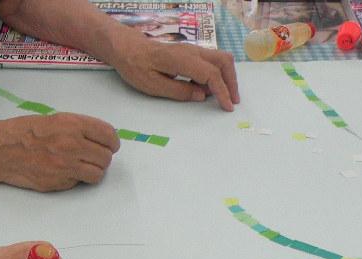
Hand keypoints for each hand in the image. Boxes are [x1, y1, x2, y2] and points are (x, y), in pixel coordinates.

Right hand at [0, 113, 118, 191]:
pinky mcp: (58, 183)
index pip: (109, 136)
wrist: (1, 150)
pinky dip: (75, 179)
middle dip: (103, 158)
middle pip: (106, 157)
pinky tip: (63, 171)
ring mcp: (65, 167)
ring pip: (97, 174)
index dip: (112, 142)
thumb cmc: (24, 132)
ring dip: (93, 171)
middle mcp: (72, 146)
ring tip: (82, 166)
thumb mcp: (55, 119)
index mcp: (73, 125)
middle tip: (94, 157)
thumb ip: (79, 128)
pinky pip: (78, 183)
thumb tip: (100, 138)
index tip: (110, 145)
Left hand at [110, 32, 239, 111]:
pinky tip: (209, 90)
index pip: (211, 74)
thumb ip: (178, 91)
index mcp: (182, 59)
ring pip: (220, 59)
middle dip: (231, 82)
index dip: (222, 91)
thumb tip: (201, 96)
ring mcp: (192, 50)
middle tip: (232, 101)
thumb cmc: (136, 67)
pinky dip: (216, 74)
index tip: (227, 106)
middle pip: (223, 61)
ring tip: (224, 97)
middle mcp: (192, 51)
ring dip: (226, 77)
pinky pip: (211, 61)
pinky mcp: (191, 54)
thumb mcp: (152, 85)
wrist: (129, 50)